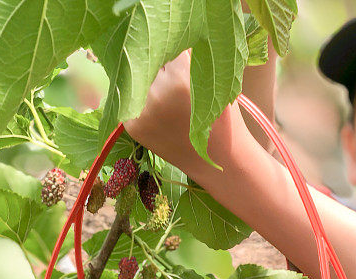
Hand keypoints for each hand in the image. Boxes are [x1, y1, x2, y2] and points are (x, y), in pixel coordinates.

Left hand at [123, 50, 233, 175]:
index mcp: (181, 79)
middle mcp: (157, 93)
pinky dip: (143, 100)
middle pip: (150, 61)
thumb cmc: (223, 118)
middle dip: (161, 66)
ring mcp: (142, 110)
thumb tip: (171, 41)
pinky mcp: (131, 125)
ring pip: (138, 80)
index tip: (183, 63)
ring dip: (149, 82)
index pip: (169, 47)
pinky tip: (161, 111)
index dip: (177, 53)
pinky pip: (132, 99)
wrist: (221, 160)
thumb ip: (193, 60)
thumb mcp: (216, 82)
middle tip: (177, 84)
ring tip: (170, 99)